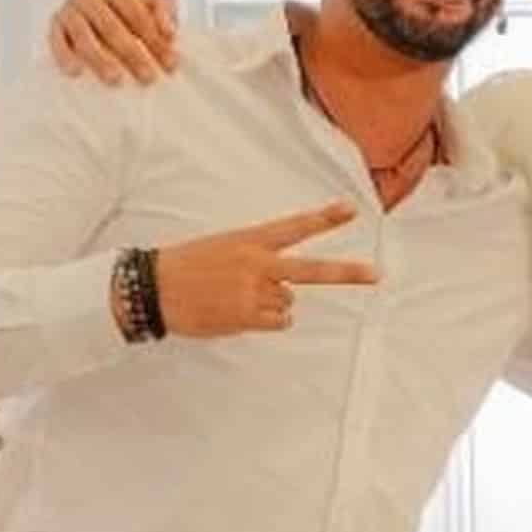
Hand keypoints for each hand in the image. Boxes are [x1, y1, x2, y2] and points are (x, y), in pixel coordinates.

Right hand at [48, 0, 180, 85]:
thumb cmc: (128, 1)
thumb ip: (164, 10)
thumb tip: (169, 32)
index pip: (136, 13)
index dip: (154, 39)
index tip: (170, 63)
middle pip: (110, 26)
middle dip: (131, 54)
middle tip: (148, 77)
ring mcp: (70, 9)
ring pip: (83, 34)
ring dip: (99, 58)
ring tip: (115, 78)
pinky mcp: (56, 24)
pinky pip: (56, 40)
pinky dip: (64, 55)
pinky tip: (75, 71)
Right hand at [151, 202, 377, 336]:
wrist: (153, 288)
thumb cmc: (187, 266)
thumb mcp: (224, 247)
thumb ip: (258, 259)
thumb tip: (288, 287)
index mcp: (250, 241)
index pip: (295, 227)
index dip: (326, 219)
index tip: (353, 210)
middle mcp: (257, 265)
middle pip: (312, 270)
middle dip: (347, 273)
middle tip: (378, 275)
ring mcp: (254, 292)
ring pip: (288, 301)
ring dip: (271, 302)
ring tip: (235, 296)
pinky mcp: (248, 316)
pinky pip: (278, 321)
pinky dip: (266, 320)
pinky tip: (238, 312)